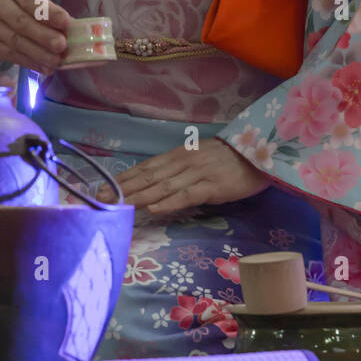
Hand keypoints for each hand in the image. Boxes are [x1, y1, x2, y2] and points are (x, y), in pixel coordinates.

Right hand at [0, 0, 69, 74]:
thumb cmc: (17, 0)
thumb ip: (49, 9)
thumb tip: (72, 30)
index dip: (48, 12)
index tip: (66, 22)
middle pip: (21, 22)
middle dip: (44, 36)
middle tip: (62, 45)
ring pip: (16, 42)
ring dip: (39, 53)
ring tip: (57, 60)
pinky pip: (11, 56)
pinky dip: (31, 63)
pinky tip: (45, 68)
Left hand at [96, 138, 270, 213]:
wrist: (263, 152)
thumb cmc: (232, 157)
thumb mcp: (201, 157)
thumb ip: (180, 168)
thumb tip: (157, 183)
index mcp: (180, 154)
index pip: (145, 167)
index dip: (123, 178)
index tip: (101, 187)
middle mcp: (184, 162)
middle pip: (148, 177)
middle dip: (122, 189)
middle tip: (97, 199)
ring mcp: (198, 173)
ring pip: (162, 186)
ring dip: (138, 196)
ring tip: (117, 205)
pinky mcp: (214, 186)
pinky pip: (187, 195)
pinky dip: (169, 202)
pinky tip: (153, 208)